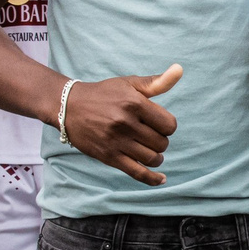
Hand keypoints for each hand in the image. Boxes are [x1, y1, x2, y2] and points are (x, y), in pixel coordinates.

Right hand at [62, 63, 182, 184]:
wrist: (68, 107)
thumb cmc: (104, 94)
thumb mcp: (129, 84)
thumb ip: (157, 82)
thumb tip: (180, 69)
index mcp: (134, 103)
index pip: (169, 125)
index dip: (167, 126)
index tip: (157, 124)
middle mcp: (126, 123)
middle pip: (162, 143)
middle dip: (160, 141)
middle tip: (149, 136)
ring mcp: (116, 141)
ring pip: (152, 158)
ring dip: (156, 157)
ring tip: (150, 151)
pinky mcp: (108, 157)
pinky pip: (137, 172)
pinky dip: (152, 179)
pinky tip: (162, 179)